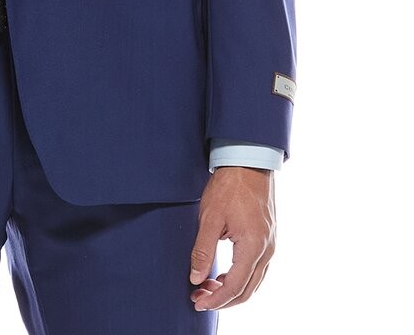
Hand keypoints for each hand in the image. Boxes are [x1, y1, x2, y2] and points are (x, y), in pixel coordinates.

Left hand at [189, 165, 275, 311]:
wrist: (248, 162)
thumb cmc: (229, 186)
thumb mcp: (210, 217)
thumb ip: (202, 250)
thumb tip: (195, 278)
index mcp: (253, 246)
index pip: (235, 286)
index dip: (216, 299)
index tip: (198, 302)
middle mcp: (267, 250)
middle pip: (247, 290)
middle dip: (223, 299)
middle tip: (199, 298)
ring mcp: (271, 244)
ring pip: (254, 281)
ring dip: (232, 289)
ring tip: (207, 287)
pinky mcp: (268, 238)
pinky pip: (257, 268)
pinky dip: (240, 277)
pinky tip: (223, 274)